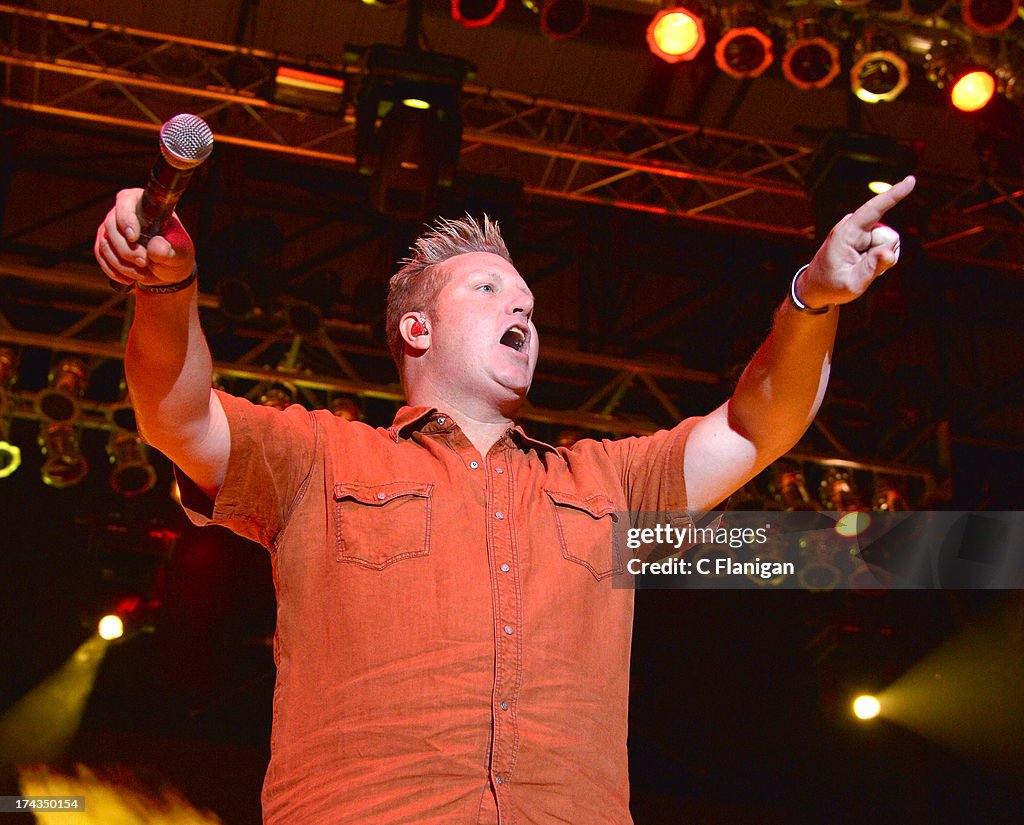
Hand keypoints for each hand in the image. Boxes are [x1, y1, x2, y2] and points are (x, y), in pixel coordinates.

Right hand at [94, 188, 195, 289]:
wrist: (168, 269)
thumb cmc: (175, 254)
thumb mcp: (180, 254)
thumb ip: (170, 251)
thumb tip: (156, 247)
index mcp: (144, 204)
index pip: (126, 200)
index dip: (126, 218)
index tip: (133, 238)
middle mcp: (123, 212)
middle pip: (111, 226)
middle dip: (126, 250)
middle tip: (144, 263)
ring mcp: (111, 228)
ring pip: (105, 243)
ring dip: (123, 264)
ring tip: (143, 275)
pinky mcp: (104, 244)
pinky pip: (101, 256)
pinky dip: (114, 270)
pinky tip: (129, 279)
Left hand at [798, 175, 915, 308]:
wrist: (817, 287)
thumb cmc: (831, 286)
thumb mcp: (852, 283)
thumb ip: (872, 268)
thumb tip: (889, 253)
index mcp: (846, 233)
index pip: (874, 209)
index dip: (894, 195)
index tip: (911, 180)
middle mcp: (854, 226)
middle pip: (890, 236)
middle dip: (883, 255)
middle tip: (861, 269)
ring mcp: (861, 230)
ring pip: (891, 242)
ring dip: (881, 258)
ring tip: (860, 267)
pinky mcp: (866, 235)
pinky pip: (888, 246)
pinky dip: (880, 258)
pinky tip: (864, 264)